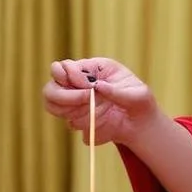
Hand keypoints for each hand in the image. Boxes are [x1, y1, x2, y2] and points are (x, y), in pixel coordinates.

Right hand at [42, 58, 157, 145]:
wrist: (140, 124)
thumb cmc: (140, 102)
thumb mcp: (138, 95)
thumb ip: (117, 91)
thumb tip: (97, 86)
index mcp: (92, 69)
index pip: (64, 67)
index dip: (71, 77)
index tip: (89, 88)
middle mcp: (78, 85)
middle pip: (50, 88)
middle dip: (65, 96)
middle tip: (86, 100)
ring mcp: (75, 103)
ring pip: (53, 106)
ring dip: (73, 111)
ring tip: (97, 112)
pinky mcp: (79, 120)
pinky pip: (70, 124)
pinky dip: (83, 124)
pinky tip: (100, 122)